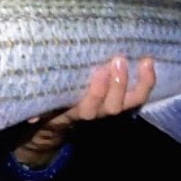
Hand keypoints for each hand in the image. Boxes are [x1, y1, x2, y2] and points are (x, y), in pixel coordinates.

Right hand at [13, 55, 155, 166]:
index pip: (89, 107)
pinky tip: (150, 62)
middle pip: (113, 106)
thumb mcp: (42, 108)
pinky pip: (139, 96)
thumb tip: (31, 117)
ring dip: (141, 84)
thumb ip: (37, 110)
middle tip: (118, 59)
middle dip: (118, 84)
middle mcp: (97, 112)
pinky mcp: (124, 102)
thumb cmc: (51, 104)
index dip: (97, 92)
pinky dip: (147, 82)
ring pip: (131, 102)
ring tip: (146, 61)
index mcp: (76, 112)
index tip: (99, 72)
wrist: (61, 121)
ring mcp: (112, 107)